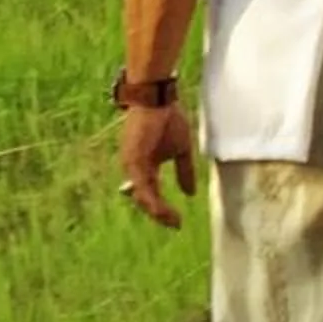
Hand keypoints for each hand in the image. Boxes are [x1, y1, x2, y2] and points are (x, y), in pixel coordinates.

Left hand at [121, 103, 196, 229]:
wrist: (157, 97)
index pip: (151, 194)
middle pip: (145, 200)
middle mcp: (135, 169)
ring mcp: (132, 166)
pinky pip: (141, 187)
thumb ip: (184, 171)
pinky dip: (151, 200)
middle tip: (175, 224)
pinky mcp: (132, 161)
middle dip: (160, 215)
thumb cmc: (168, 118)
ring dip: (156, 211)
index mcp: (145, 167)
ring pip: (142, 197)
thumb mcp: (181, 149)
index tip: (178, 220)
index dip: (163, 209)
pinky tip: (162, 209)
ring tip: (171, 220)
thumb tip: (190, 194)